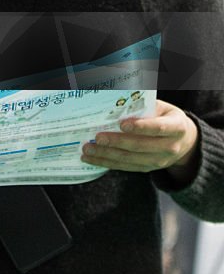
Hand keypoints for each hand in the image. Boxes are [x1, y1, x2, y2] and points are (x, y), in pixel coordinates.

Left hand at [81, 100, 198, 182]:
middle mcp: (170, 147)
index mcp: (176, 127)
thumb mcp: (161, 108)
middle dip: (117, 142)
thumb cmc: (166, 118)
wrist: (184, 141)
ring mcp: (160, 161)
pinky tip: (92, 159)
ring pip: (131, 159)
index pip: (159, 128)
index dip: (141, 127)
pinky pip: (126, 167)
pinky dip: (107, 163)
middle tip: (98, 138)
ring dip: (107, 155)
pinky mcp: (148, 168)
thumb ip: (143, 107)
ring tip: (88, 149)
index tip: (122, 125)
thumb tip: (116, 105)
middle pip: (140, 146)